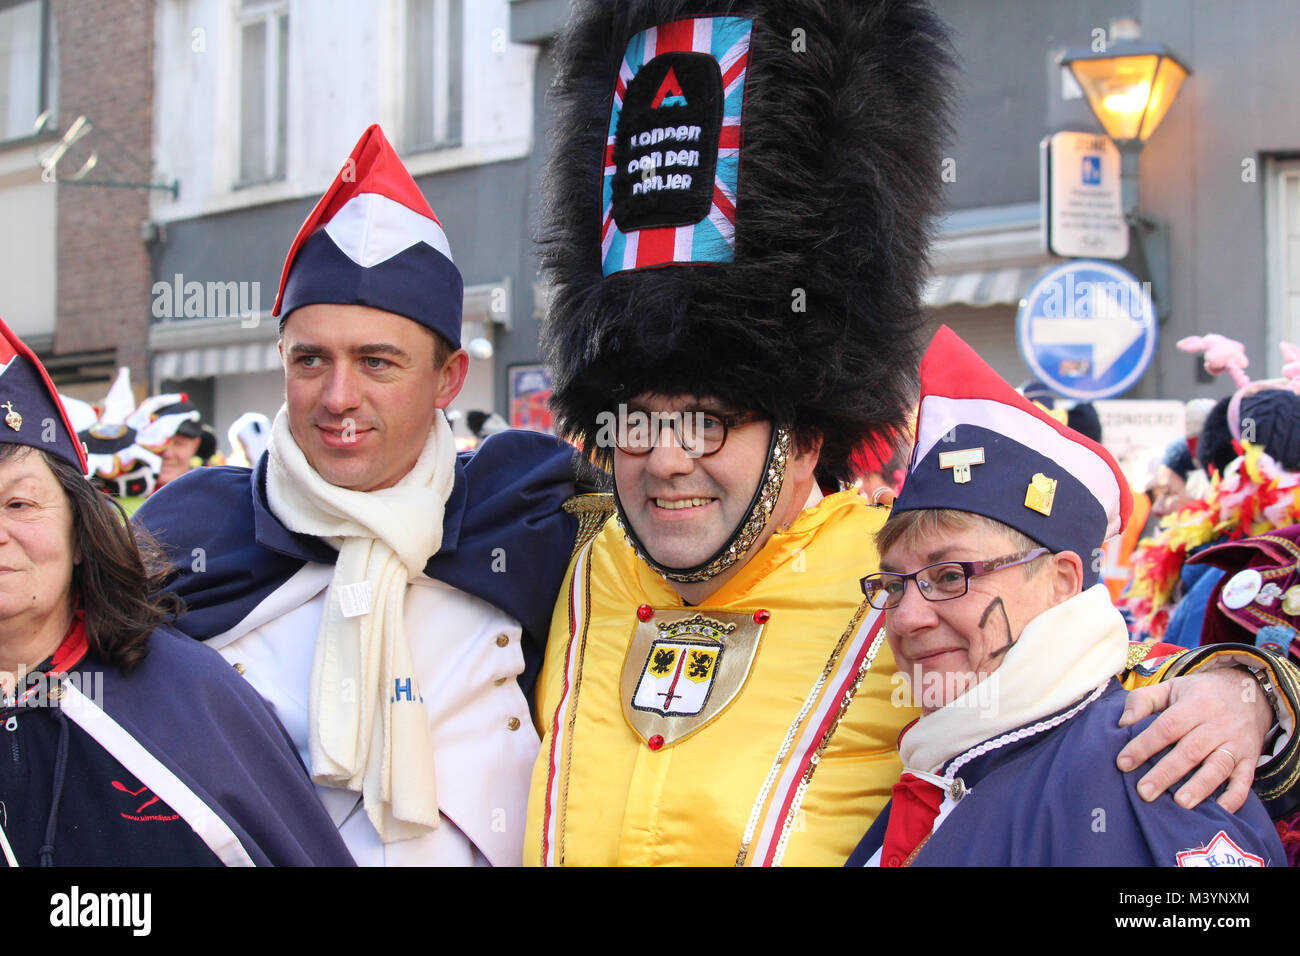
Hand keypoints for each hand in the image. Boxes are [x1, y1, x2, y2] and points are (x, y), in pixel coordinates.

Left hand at [1116, 668, 1272, 811]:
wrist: (1250, 691)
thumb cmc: (1201, 693)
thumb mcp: (1171, 687)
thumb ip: (1143, 700)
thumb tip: (1123, 723)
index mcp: (1195, 705)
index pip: (1166, 727)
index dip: (1144, 746)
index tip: (1123, 763)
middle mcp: (1217, 725)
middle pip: (1190, 751)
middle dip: (1166, 773)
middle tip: (1144, 792)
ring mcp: (1236, 743)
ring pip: (1217, 767)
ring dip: (1199, 787)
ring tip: (1180, 804)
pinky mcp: (1250, 759)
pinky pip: (1245, 781)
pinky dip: (1234, 797)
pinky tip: (1220, 811)